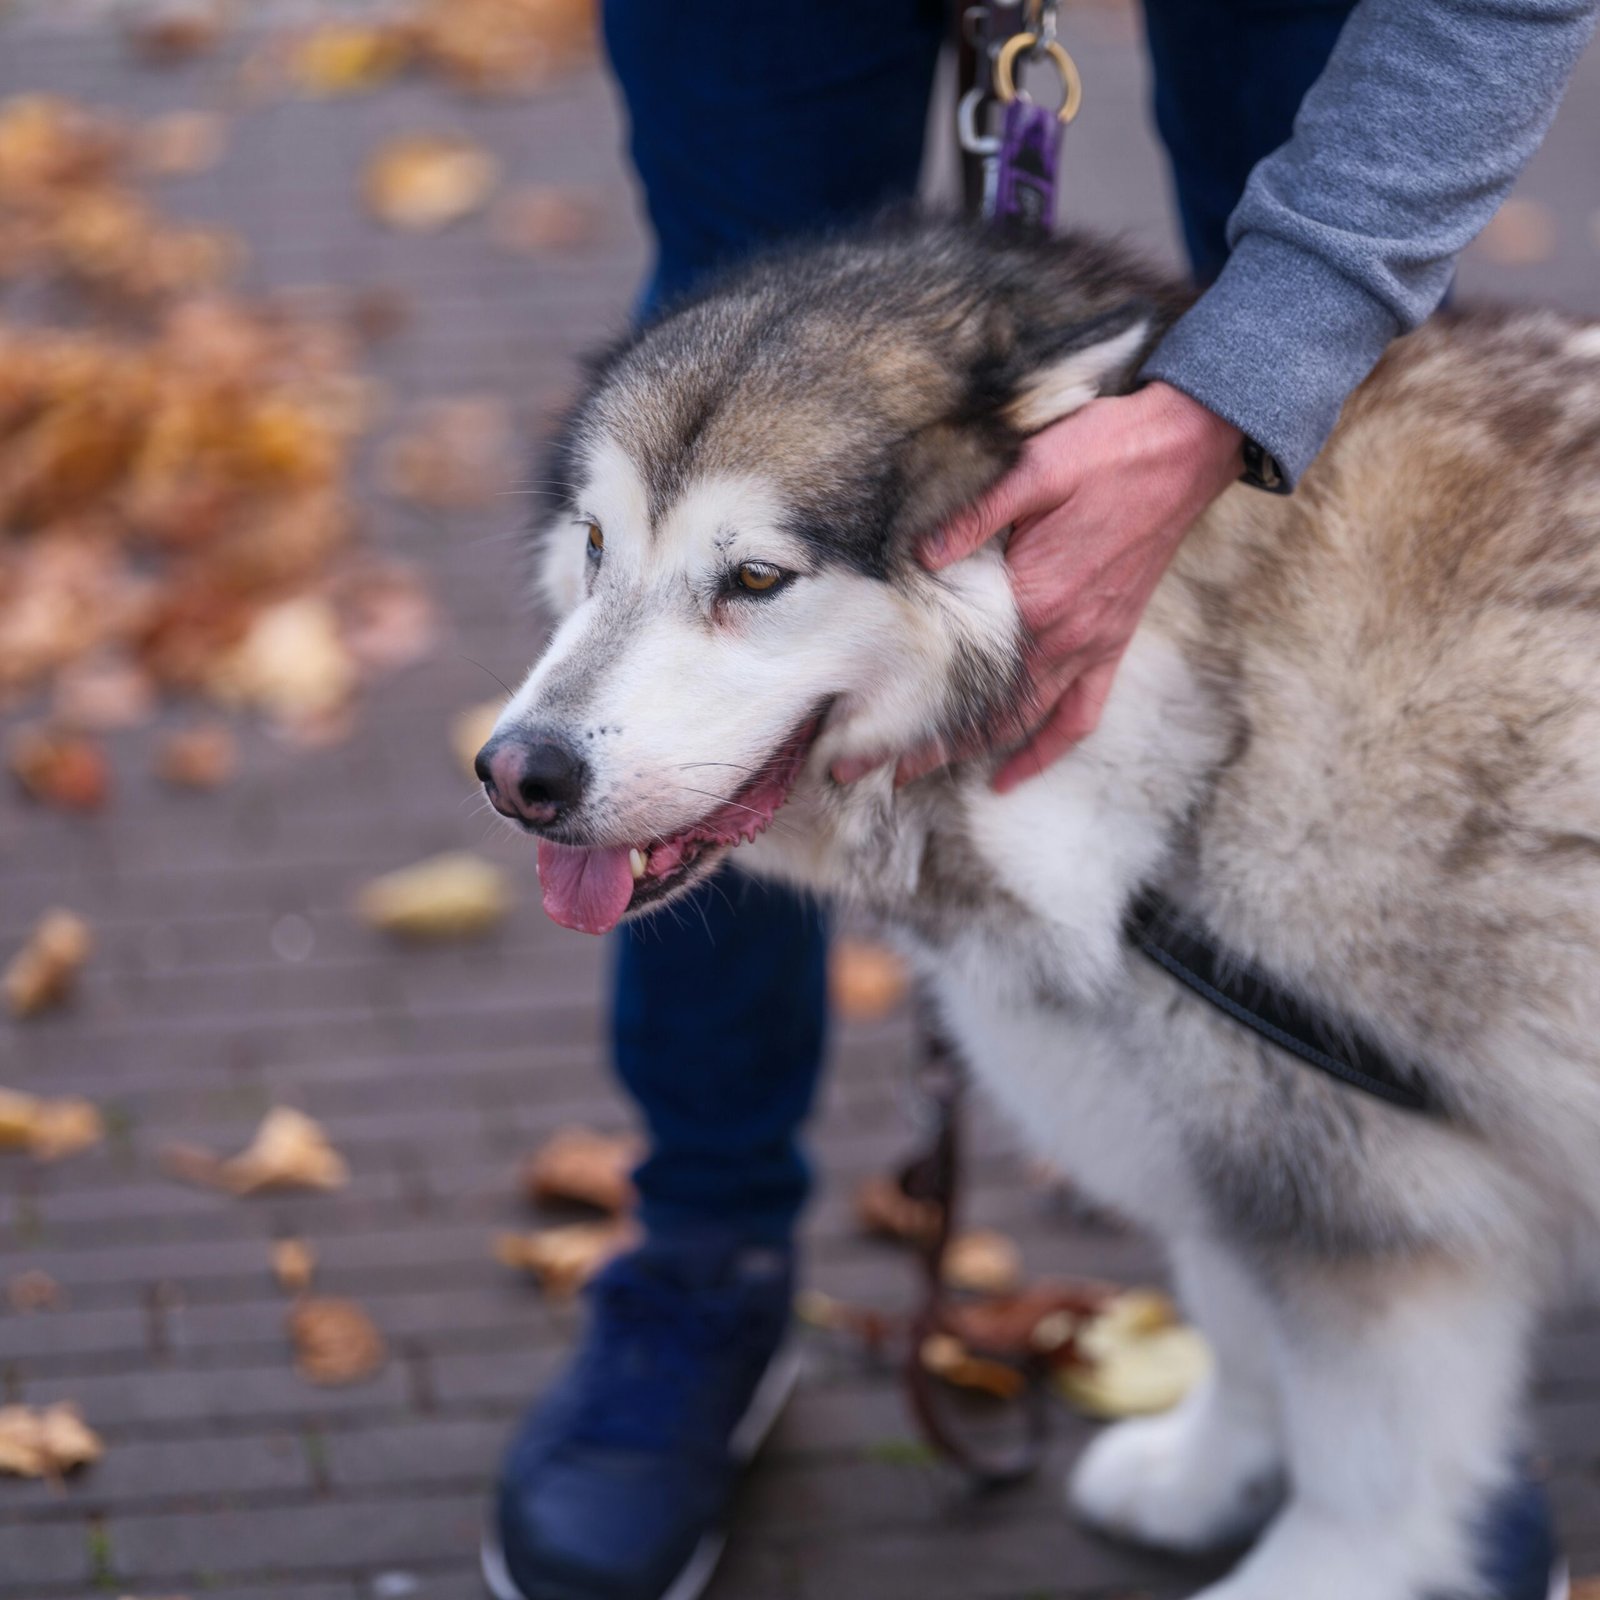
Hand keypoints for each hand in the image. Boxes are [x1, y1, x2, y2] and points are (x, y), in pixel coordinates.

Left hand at [842, 382, 1243, 793]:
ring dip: (964, 753)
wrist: (1187, 450)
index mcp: (1033, 595)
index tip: (853, 726)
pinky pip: (1079, 715)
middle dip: (917, 744)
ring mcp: (1088, 645)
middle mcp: (1061, 634)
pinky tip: (1008, 777)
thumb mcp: (1035, 467)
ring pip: (1018, 720)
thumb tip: (919, 555)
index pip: (953, 666)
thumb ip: (975, 515)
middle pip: (977, 709)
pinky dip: (1044, 751)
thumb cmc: (1108, 450)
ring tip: (911, 775)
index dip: (903, 699)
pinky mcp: (1111, 644)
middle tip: (859, 767)